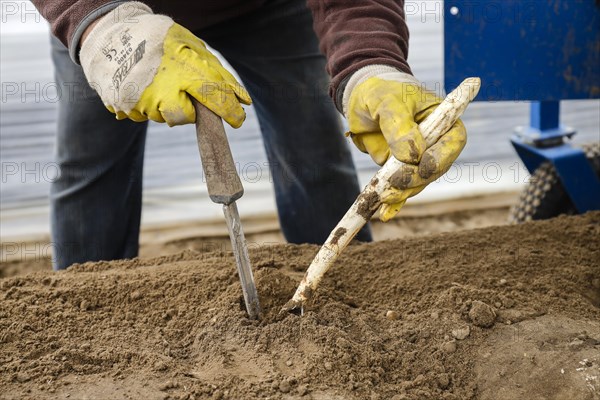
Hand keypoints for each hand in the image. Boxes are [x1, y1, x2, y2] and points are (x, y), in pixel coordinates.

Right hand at [80, 2, 250, 126]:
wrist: (109, 34)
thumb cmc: (160, 39)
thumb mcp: (192, 46)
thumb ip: (219, 73)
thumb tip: (243, 101)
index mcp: (185, 67)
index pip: (215, 96)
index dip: (230, 112)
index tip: (238, 119)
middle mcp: (165, 86)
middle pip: (187, 118)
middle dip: (193, 114)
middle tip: (190, 101)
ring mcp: (143, 98)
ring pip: (166, 117)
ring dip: (168, 105)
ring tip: (159, 82)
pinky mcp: (126, 106)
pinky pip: (146, 115)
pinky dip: (148, 104)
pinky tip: (143, 85)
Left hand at [343, 66, 465, 220]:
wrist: (361, 99)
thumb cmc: (381, 91)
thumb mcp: (388, 102)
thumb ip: (400, 126)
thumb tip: (412, 156)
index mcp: (443, 119)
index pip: (453, 141)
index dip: (441, 157)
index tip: (422, 165)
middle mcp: (435, 142)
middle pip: (435, 168)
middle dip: (415, 180)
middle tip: (393, 183)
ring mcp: (417, 158)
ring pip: (417, 182)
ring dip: (401, 193)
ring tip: (381, 198)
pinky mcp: (399, 169)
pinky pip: (400, 189)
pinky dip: (394, 202)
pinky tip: (384, 214)